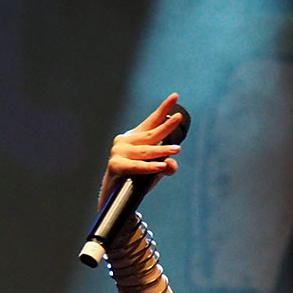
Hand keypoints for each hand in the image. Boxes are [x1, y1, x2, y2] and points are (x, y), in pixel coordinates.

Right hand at [99, 93, 183, 210]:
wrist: (114, 196)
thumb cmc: (136, 179)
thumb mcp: (155, 171)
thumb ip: (167, 167)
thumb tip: (171, 163)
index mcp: (136, 137)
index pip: (152, 121)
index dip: (163, 109)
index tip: (175, 96)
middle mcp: (126, 141)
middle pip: (151, 134)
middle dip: (165, 126)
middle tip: (178, 118)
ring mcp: (119, 152)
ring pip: (146, 151)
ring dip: (162, 151)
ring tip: (177, 150)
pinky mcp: (116, 165)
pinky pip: (137, 166)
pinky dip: (149, 166)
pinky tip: (162, 165)